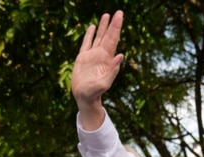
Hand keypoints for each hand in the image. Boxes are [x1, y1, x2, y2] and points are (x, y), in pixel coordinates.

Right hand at [71, 10, 123, 126]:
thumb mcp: (105, 83)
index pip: (113, 39)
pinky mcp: (82, 58)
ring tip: (106, 15)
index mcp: (107, 59)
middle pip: (108, 36)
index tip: (120, 16)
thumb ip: (113, 70)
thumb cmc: (95, 92)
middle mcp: (101, 55)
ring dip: (102, 27)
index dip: (117, 27)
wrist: (84, 97)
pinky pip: (86, 43)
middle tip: (119, 12)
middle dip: (113, 24)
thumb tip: (121, 55)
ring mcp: (92, 55)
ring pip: (98, 37)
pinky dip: (89, 35)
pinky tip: (92, 27)